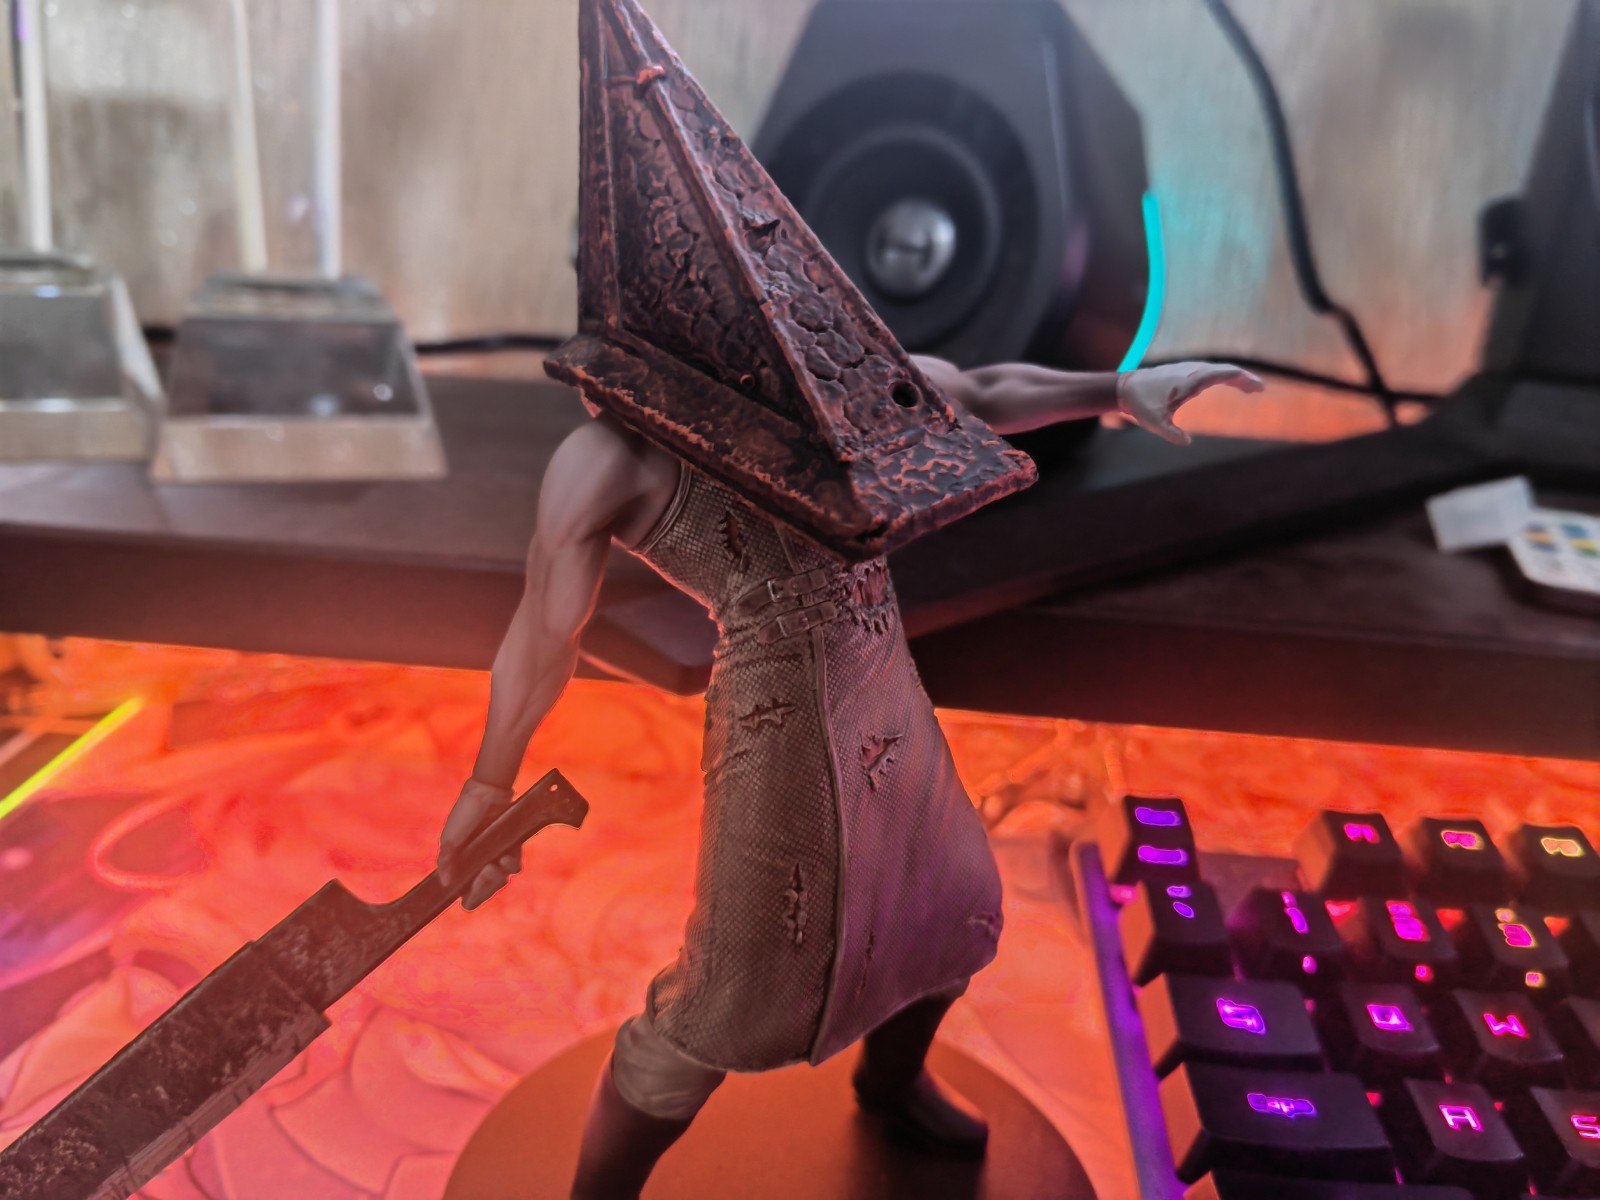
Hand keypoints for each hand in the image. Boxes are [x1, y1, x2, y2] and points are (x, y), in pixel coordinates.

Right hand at [438, 777, 523, 909]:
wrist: (485, 793)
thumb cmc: (464, 815)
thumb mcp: (450, 839)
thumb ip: (447, 862)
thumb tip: (445, 884)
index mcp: (462, 867)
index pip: (468, 895)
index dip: (471, 898)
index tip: (469, 894)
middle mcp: (480, 865)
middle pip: (486, 890)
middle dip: (485, 887)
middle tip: (484, 872)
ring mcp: (496, 857)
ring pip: (501, 880)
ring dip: (498, 877)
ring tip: (494, 865)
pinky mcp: (512, 848)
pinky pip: (515, 866)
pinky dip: (511, 865)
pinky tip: (504, 856)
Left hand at [1116, 362, 1264, 445]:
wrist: (1125, 388)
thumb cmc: (1140, 405)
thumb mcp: (1154, 423)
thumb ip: (1171, 434)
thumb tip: (1187, 443)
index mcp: (1191, 380)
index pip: (1226, 373)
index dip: (1245, 379)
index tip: (1259, 388)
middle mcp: (1192, 371)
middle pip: (1226, 370)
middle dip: (1244, 379)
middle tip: (1259, 390)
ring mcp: (1187, 369)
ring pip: (1217, 369)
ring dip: (1234, 377)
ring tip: (1248, 389)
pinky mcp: (1182, 372)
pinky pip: (1208, 371)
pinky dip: (1221, 375)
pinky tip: (1226, 382)